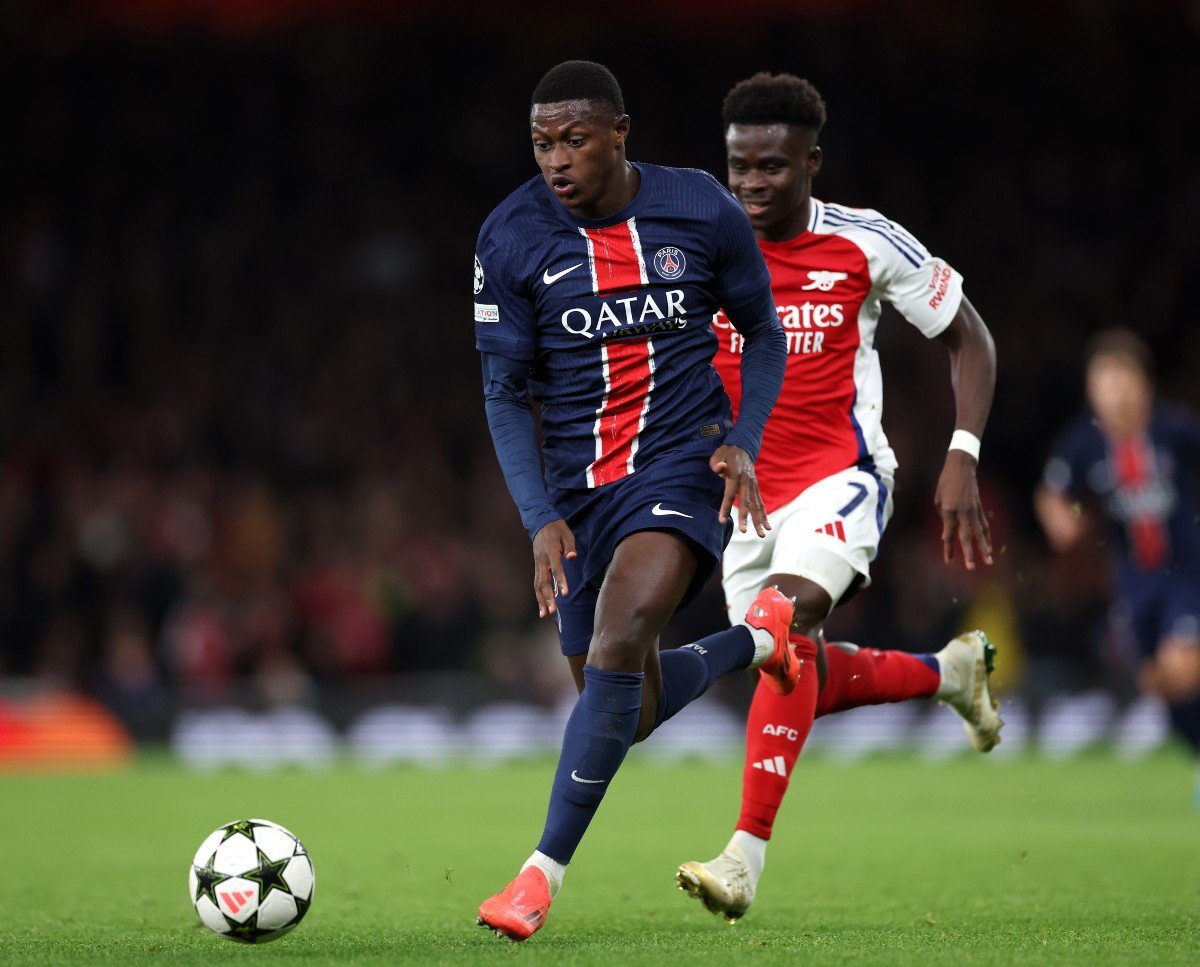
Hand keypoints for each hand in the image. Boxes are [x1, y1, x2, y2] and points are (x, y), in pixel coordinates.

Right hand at [532, 519, 576, 617]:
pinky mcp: (536, 568)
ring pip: (537, 585)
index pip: (556, 569)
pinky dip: (538, 596)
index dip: (560, 581)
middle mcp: (542, 560)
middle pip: (543, 581)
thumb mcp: (566, 534)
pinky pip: (536, 584)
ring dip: (541, 601)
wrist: (541, 523)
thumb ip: (570, 546)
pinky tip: (542, 608)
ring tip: (545, 615)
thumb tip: (572, 557)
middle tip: (552, 611)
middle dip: (548, 597)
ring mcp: (537, 565)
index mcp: (550, 551)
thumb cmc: (557, 529)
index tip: (565, 594)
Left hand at [710, 444, 770, 536]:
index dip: (725, 507)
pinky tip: (767, 526)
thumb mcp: (717, 455)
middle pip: (745, 502)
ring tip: (762, 535)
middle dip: (745, 517)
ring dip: (759, 520)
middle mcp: (746, 481)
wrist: (741, 446)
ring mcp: (753, 485)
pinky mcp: (756, 487)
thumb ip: (717, 464)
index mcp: (734, 475)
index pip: (729, 494)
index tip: (721, 521)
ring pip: (756, 505)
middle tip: (745, 531)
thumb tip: (719, 468)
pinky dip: (764, 514)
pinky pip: (760, 502)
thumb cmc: (725, 454)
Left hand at [934, 450, 992, 569]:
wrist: (961, 467)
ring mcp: (973, 510)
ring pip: (979, 533)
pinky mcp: (979, 508)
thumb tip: (947, 534)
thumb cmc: (945, 483)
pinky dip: (987, 536)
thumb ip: (943, 518)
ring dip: (983, 548)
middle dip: (968, 553)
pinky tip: (989, 546)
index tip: (948, 560)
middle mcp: (962, 512)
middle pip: (966, 537)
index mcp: (949, 511)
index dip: (948, 548)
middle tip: (971, 567)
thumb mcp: (938, 499)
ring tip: (988, 560)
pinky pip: (984, 525)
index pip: (949, 534)